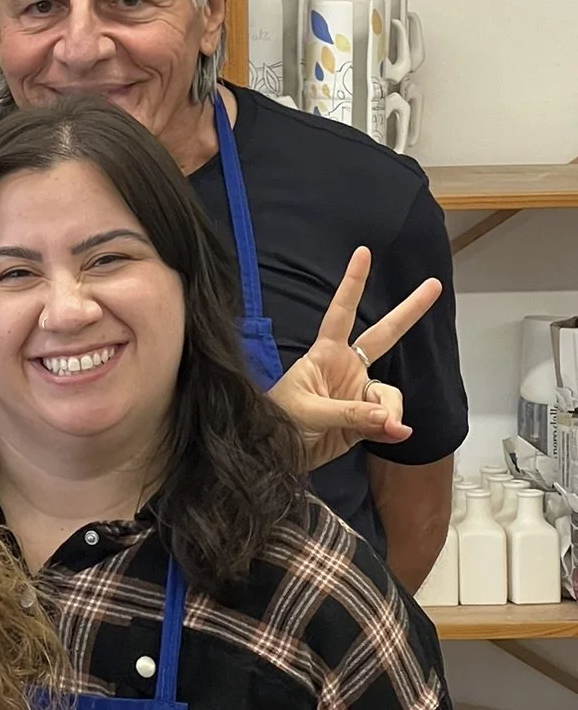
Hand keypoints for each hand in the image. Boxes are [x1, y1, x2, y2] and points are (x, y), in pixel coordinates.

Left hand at [269, 247, 442, 470]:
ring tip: (386, 428)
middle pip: (384, 334)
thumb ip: (352, 414)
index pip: (340, 312)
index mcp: (324, 355)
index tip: (363, 252)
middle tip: (434, 285)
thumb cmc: (278, 423)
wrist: (275, 457)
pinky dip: (392, 428)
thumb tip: (393, 421)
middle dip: (408, 312)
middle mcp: (346, 368)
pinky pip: (390, 420)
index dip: (352, 283)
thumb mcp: (309, 412)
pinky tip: (390, 435)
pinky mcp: (365, 422)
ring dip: (392, 411)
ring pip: (390, 395)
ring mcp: (357, 394)